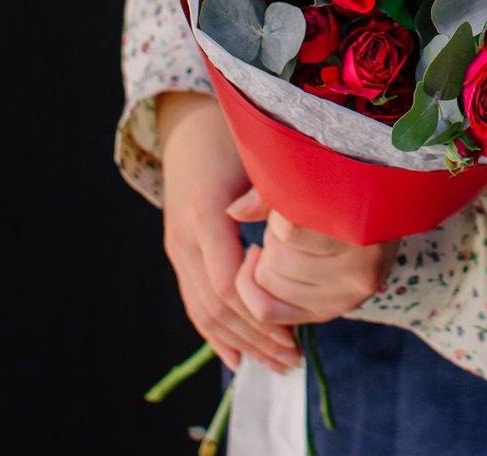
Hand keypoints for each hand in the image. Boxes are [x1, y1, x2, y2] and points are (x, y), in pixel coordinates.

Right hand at [158, 91, 301, 372]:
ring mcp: (177, 246)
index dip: (261, 309)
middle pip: (216, 305)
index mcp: (205, 215)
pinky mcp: (179, 251)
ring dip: (239, 340)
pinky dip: (215, 331)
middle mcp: (184, 237)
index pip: (230, 282)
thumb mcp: (258, 161)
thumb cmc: (232, 137)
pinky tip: (236, 356)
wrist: (188, 123)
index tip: (297, 327)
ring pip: (203, 309)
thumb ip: (276, 198)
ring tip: (275, 362)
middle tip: (294, 359)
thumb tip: (309, 231)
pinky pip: (194, 300)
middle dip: (256, 336)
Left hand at [228, 188, 397, 323]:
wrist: (386, 213)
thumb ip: (275, 193)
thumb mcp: (319, 182)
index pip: (292, 228)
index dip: (275, 214)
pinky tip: (264, 265)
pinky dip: (254, 289)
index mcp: (365, 232)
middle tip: (285, 222)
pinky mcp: (329, 313)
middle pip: (279, 258)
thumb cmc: (346, 189)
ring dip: (267, 259)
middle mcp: (360, 271)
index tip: (286, 203)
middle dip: (271, 237)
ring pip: (271, 283)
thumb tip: (234, 212)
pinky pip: (271, 311)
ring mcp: (346, 298)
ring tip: (283, 241)